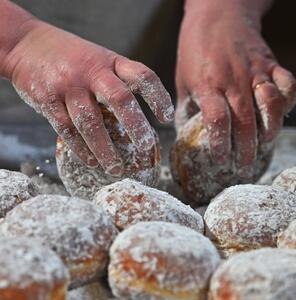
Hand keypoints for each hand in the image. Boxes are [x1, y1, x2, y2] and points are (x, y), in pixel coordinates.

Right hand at [4, 21, 173, 174]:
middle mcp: (91, 72)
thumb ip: (116, 80)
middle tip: (144, 147)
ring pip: (91, 122)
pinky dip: (81, 149)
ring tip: (116, 169)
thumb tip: (136, 117)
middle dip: (135, 125)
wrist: (26, 44)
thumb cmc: (71, 57)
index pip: (142, 76)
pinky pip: (67, 129)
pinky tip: (92, 162)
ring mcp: (69, 85)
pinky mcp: (47, 99)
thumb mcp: (99, 59)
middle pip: (120, 99)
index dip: (158, 97)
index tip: (167, 118)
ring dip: (105, 150)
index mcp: (110, 61)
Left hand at [176, 1, 295, 175]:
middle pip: (245, 121)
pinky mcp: (270, 63)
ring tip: (265, 143)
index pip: (217, 121)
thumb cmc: (194, 50)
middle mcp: (233, 80)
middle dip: (246, 148)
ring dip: (271, 129)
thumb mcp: (182, 79)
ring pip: (270, 104)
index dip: (220, 145)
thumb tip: (183, 133)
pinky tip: (280, 115)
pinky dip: (288, 102)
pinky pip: (287, 84)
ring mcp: (254, 71)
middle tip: (245, 166)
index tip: (221, 161)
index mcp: (208, 85)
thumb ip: (185, 107)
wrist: (217, 14)